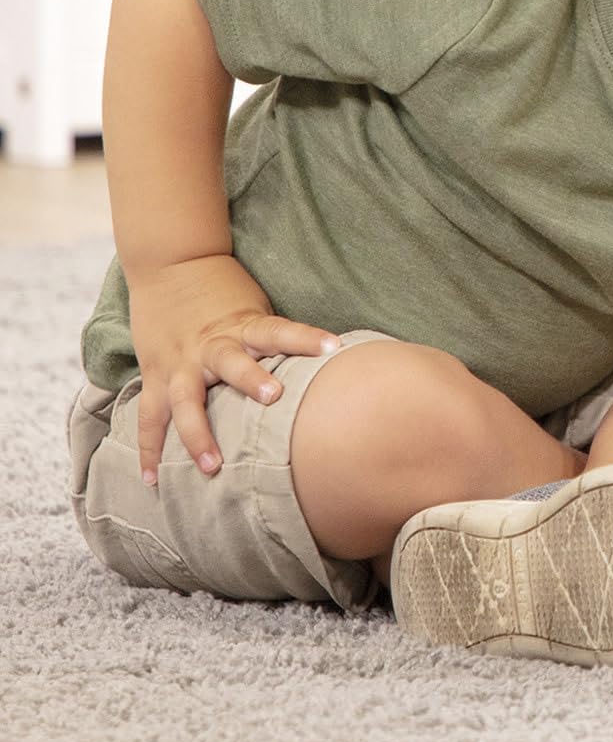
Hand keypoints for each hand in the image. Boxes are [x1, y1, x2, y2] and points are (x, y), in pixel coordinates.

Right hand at [126, 254, 336, 484]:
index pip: (280, 330)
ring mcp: (180, 363)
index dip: (306, 338)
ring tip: (212, 466)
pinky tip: (153, 478)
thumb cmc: (224, 290)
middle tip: (273, 397)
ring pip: (185, 401)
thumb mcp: (255, 307)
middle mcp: (212, 346)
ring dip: (197, 434)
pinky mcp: (155, 375)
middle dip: (251, 381)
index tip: (333, 347)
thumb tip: (328, 363)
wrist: (170, 263)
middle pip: (232, 363)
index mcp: (244, 325)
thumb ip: (277, 337)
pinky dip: (149, 448)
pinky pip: (149, 417)